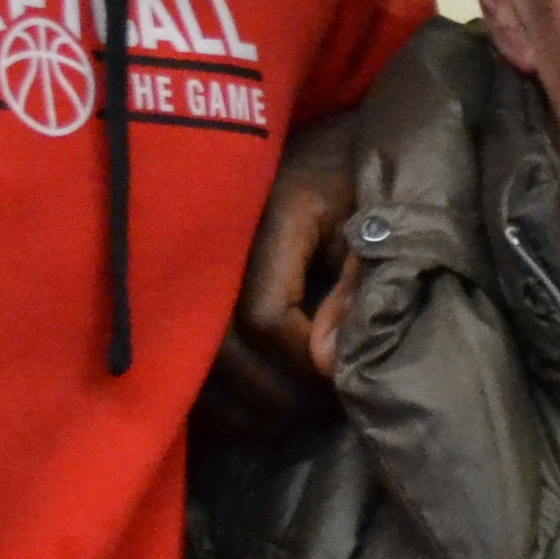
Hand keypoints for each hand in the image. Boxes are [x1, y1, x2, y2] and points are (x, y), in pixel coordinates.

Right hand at [205, 114, 362, 436]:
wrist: (337, 140)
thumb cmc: (367, 178)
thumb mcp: (378, 221)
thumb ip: (357, 288)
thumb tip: (324, 365)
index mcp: (270, 214)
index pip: (262, 314)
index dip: (298, 360)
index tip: (338, 378)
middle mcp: (219, 241)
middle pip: (217, 344)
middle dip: (267, 392)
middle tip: (312, 411)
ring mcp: (194, 263)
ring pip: (191, 360)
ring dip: (237, 405)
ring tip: (285, 419)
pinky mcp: (188, 285)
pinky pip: (181, 356)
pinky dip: (212, 397)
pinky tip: (248, 413)